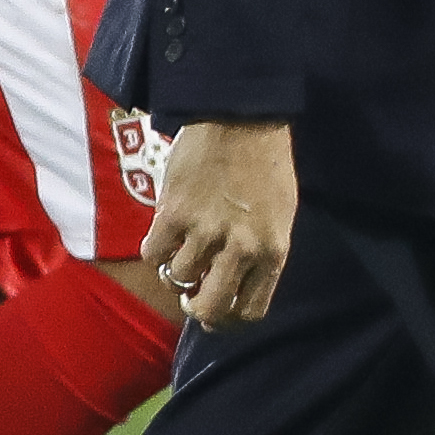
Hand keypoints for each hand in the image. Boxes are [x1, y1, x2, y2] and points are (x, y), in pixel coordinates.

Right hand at [142, 117, 295, 330]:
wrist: (242, 116)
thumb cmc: (266, 164)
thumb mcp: (280, 215)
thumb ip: (261, 253)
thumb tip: (235, 289)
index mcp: (273, 251)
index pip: (251, 311)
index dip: (230, 319)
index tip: (218, 311)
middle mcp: (241, 248)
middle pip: (212, 308)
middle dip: (197, 309)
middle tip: (191, 297)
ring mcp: (206, 231)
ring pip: (178, 278)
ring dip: (174, 271)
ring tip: (179, 251)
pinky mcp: (174, 213)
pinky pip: (153, 254)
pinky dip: (155, 250)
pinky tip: (163, 235)